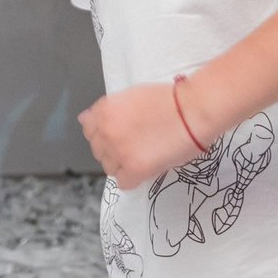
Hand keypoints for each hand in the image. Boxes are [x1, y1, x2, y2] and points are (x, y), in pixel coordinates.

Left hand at [80, 82, 206, 190]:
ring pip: (109, 167)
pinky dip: (133, 178)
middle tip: (136, 143)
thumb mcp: (131, 95)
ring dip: (123, 164)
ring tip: (144, 154)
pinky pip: (123, 183)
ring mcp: (119, 151)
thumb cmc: (169, 100)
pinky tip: (147, 166)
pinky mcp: (135, 168)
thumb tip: (84, 119)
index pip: (89, 129)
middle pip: (98, 150)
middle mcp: (107, 131)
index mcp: (105, 110)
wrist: (193, 111)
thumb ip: (108, 109)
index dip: (105, 132)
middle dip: (113, 148)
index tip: (120, 133)